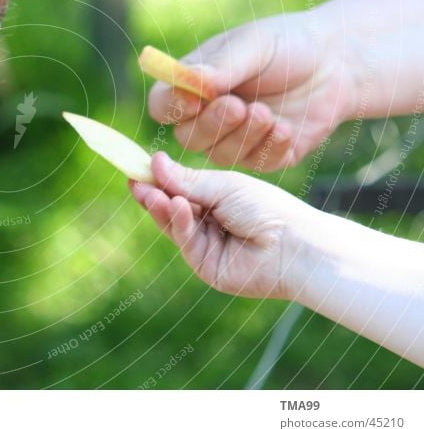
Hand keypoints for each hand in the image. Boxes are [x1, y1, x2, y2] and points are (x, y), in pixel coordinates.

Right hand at [130, 152, 320, 298]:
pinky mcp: (206, 267)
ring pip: (174, 226)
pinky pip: (185, 242)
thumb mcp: (223, 186)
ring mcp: (207, 247)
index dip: (159, 180)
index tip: (137, 168)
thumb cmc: (267, 208)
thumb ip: (186, 180)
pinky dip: (179, 223)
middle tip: (134, 181)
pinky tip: (176, 206)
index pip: (180, 189)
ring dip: (161, 207)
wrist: (294, 245)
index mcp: (217, 200)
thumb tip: (154, 161)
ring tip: (149, 192)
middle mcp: (210, 223)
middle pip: (172, 209)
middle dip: (153, 195)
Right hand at [148, 11, 359, 170]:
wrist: (336, 63)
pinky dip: (271, 147)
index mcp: (192, 85)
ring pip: (220, 154)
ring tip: (268, 113)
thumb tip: (191, 83)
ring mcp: (233, 140)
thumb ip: (222, 65)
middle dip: (212, 124)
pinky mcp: (263, 156)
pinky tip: (287, 128)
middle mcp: (206, 116)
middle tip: (238, 106)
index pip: (163, 104)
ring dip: (244, 136)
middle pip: (187, 137)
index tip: (194, 99)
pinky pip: (256, 163)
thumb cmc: (286, 45)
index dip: (172, 107)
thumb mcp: (254, 45)